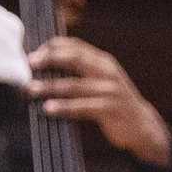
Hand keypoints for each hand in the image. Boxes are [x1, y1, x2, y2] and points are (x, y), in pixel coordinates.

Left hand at [28, 37, 171, 165]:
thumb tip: (46, 64)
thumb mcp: (103, 80)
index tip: (32, 52)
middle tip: (29, 64)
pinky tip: (49, 109)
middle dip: (49, 59)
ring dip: (50, 86)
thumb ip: (83, 71)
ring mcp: (110, 91)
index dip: (53, 46)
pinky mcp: (110, 109)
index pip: (76, 46)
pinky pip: (82, 107)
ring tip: (31, 89)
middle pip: (75, 59)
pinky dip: (64, 107)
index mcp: (104, 62)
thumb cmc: (115, 102)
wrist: (143, 125)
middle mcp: (108, 72)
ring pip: (75, 85)